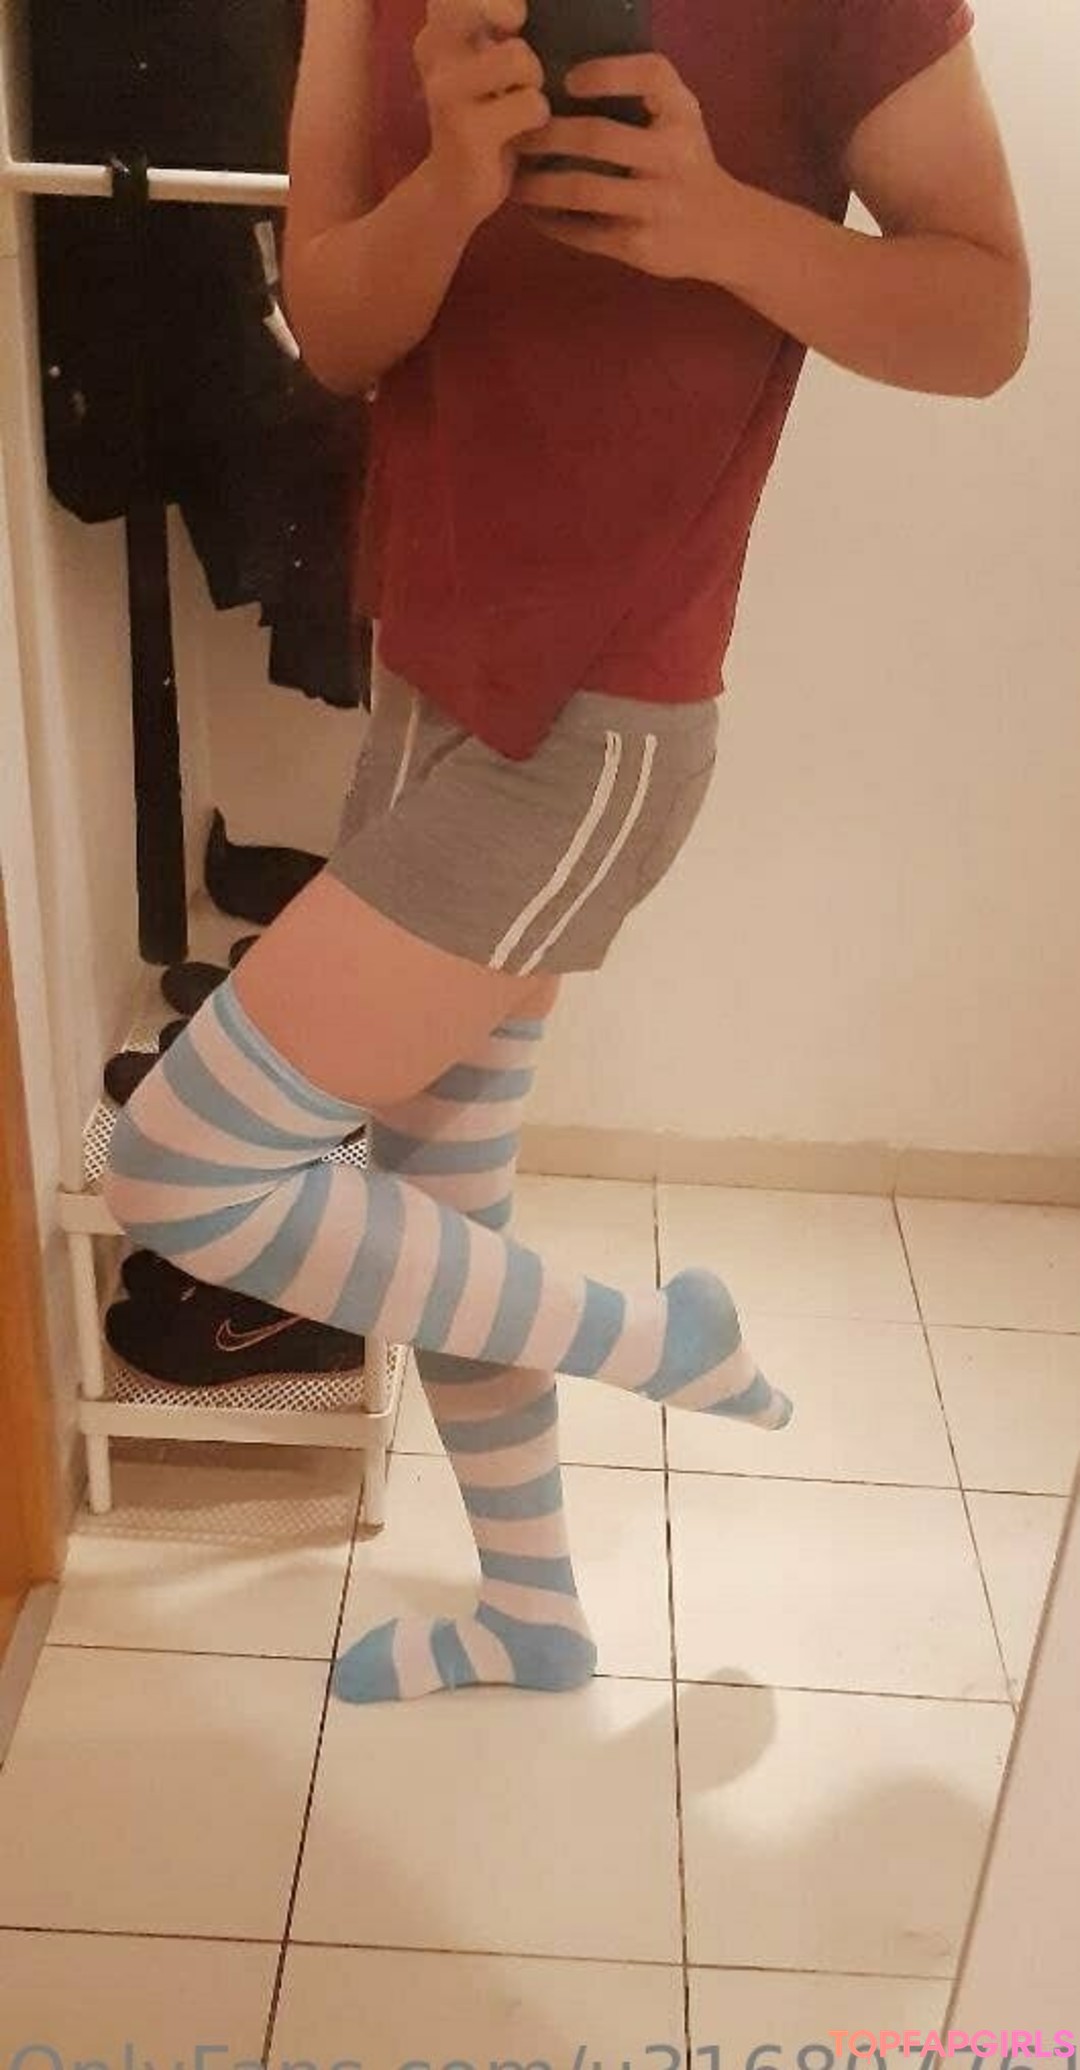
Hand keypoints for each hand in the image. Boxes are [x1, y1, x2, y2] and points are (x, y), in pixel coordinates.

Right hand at [415, 0, 550, 232]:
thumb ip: (496, 23)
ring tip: (522, 99)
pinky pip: (531, 104)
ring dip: (534, 80)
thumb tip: (525, 6)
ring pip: (517, 56)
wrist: (454, 189)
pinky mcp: (469, 131)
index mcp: (437, 29)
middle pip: (475, 4)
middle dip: (506, 13)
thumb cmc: (483, 117)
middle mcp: (433, 51)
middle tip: (515, 36)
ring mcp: (447, 92)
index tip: (512, 18)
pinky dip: (538, 118)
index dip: (498, 1)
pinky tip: (523, 133)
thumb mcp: (484, 60)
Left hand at [512, 53, 744, 280]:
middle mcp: (674, 157)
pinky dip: (552, 224)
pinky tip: (535, 215)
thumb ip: (641, 96)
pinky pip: (584, 233)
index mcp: (682, 116)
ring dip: (538, 187)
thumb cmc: (686, 164)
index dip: (606, 73)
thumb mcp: (679, 120)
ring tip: (516, 183)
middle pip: (598, 137)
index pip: (650, 75)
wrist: (726, 232)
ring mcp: (657, 205)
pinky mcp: (640, 246)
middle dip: (547, 136)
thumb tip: (557, 89)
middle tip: (518, 138)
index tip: (567, 82)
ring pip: (583, 190)